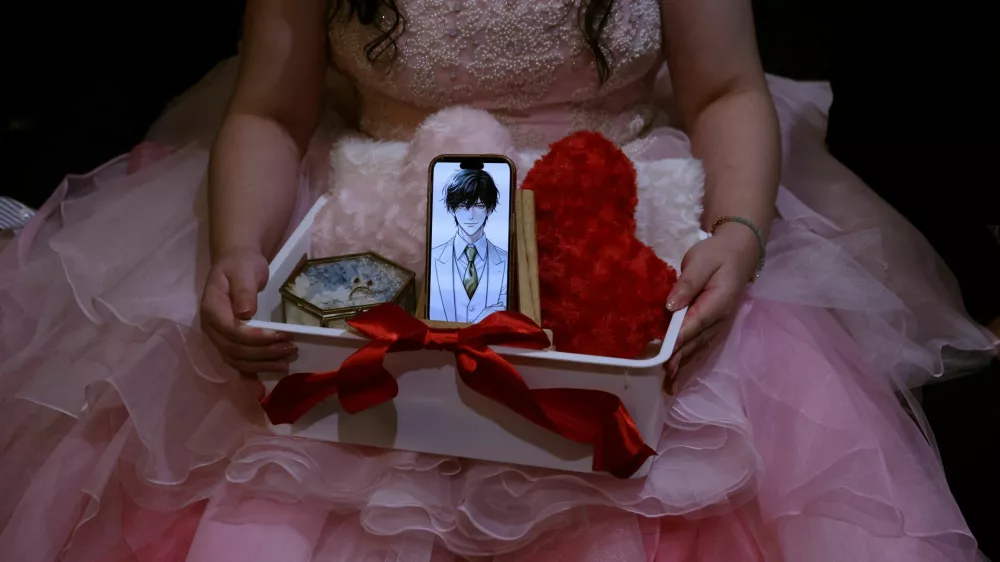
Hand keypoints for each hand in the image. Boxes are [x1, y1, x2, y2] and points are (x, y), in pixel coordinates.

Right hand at [200, 247, 296, 373]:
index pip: (232, 331)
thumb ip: (244, 291)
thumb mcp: (244, 270)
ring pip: (236, 360)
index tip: (282, 335)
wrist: (236, 264)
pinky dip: (251, 374)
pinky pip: (237, 362)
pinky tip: (264, 383)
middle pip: (234, 350)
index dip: (257, 337)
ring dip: (262, 365)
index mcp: (212, 309)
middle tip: (290, 348)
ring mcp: (219, 337)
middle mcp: (212, 328)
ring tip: (286, 362)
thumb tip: (245, 313)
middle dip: (264, 353)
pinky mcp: (229, 342)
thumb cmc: (241, 265)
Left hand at [663, 223, 759, 385]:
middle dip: (679, 363)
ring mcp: (718, 325)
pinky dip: (691, 361)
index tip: (664, 359)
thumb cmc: (717, 255)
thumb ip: (686, 284)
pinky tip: (681, 375)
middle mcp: (719, 319)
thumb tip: (671, 306)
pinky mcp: (714, 326)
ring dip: (685, 368)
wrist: (739, 252)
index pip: (694, 326)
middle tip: (663, 382)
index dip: (678, 343)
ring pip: (699, 349)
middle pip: (696, 344)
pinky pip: (702, 346)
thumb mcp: (700, 261)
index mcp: (716, 303)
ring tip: (671, 387)